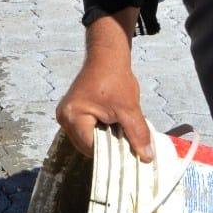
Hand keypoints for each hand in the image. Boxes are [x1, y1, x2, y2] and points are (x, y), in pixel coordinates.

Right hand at [54, 14, 153, 161]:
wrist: (107, 56)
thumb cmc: (115, 78)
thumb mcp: (129, 109)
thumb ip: (138, 134)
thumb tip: (147, 157)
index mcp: (73, 117)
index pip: (92, 148)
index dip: (112, 153)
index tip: (130, 155)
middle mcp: (65, 118)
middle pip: (88, 146)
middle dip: (109, 146)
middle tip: (128, 144)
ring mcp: (68, 116)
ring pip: (89, 140)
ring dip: (106, 139)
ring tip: (122, 132)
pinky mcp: (74, 113)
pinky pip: (88, 131)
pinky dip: (102, 132)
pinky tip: (115, 126)